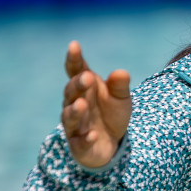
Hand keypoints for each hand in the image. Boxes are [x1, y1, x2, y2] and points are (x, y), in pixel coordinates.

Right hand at [61, 40, 131, 169]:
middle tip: (88, 78)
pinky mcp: (78, 145)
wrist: (111, 143)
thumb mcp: (121, 99)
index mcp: (84, 88)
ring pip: (69, 116)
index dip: (74, 59)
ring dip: (74, 110)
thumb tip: (122, 72)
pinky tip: (92, 135)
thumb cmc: (111, 114)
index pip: (76, 70)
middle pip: (72, 92)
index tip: (74, 45)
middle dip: (78, 85)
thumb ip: (119, 86)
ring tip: (82, 104)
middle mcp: (75, 103)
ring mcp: (74, 124)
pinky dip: (84, 139)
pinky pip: (79, 142)